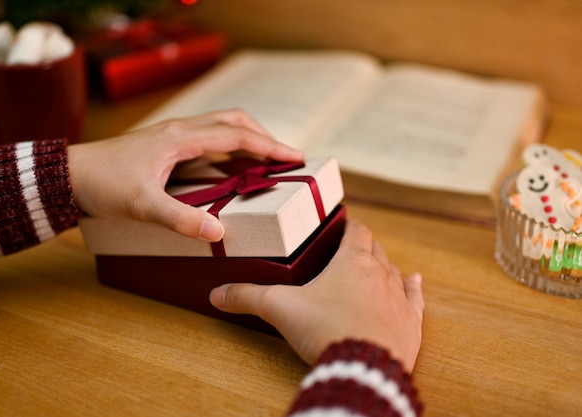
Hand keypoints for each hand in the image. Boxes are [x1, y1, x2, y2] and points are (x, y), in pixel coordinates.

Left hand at [67, 109, 303, 241]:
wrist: (68, 175)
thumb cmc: (102, 184)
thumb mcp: (142, 205)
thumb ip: (181, 219)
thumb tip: (218, 232)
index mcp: (181, 138)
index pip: (236, 136)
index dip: (269, 146)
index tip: (295, 157)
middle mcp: (180, 130)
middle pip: (234, 121)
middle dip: (264, 137)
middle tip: (285, 158)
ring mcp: (173, 136)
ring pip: (221, 128)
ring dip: (247, 141)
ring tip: (266, 163)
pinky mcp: (166, 146)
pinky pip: (207, 141)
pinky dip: (229, 151)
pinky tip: (231, 170)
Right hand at [209, 218, 424, 370]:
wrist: (362, 367)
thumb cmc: (325, 329)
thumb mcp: (280, 308)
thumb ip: (247, 297)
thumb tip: (217, 293)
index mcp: (353, 262)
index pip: (356, 231)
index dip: (349, 224)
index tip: (343, 223)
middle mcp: (380, 273)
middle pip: (374, 249)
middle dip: (363, 245)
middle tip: (350, 246)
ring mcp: (398, 298)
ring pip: (393, 271)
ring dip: (383, 266)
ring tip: (373, 264)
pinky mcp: (410, 323)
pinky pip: (415, 298)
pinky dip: (414, 288)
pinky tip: (415, 280)